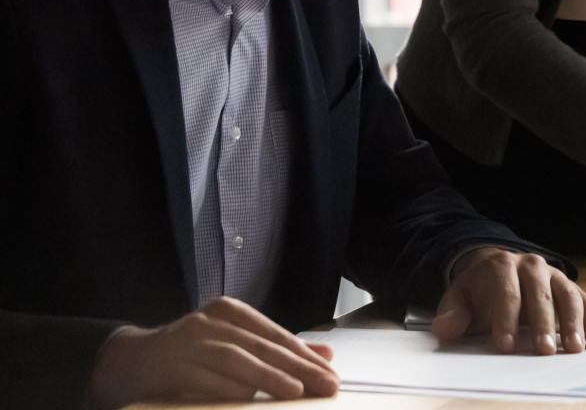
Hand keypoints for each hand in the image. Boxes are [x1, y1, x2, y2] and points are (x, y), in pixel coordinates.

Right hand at [86, 297, 338, 408]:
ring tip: (296, 391)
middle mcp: (210, 322)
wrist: (125, 364)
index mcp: (231, 314)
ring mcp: (187, 341)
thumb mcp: (234, 348)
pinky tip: (247, 398)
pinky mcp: (168, 365)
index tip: (332, 376)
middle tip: (327, 386)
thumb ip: (276, 351)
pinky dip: (225, 387)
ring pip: (235, 358)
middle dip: (298, 367)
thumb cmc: (189, 358)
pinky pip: (201, 377)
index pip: (277, 336)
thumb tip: (326, 356)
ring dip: (268, 375)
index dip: (306, 357)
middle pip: (262, 346)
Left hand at [430, 247, 585, 354]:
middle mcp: (532, 265)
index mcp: (501, 266)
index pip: (506, 294)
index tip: (506, 346)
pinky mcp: (570, 287)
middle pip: (540, 296)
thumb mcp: (458, 298)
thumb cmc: (479, 291)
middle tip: (544, 351)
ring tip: (574, 348)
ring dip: (573, 323)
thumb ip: (453, 314)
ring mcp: (554, 275)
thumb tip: (445, 328)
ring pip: (567, 297)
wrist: (497, 270)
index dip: (506, 321)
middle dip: (543, 324)